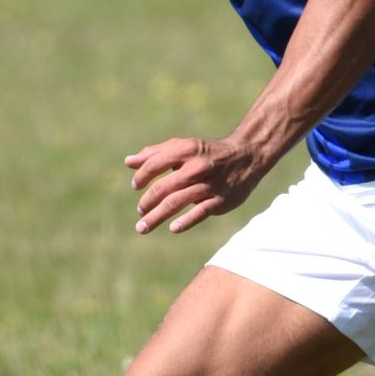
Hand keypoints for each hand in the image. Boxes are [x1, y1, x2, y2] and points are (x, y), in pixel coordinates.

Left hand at [125, 134, 266, 235]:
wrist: (246, 156)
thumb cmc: (207, 153)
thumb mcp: (183, 147)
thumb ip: (155, 154)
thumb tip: (128, 162)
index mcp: (185, 150)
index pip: (154, 165)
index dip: (141, 177)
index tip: (136, 187)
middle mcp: (196, 166)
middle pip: (163, 188)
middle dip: (146, 203)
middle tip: (140, 212)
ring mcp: (209, 184)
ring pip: (177, 202)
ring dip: (156, 216)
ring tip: (142, 226)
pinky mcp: (220, 199)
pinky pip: (200, 212)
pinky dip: (186, 221)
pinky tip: (173, 228)